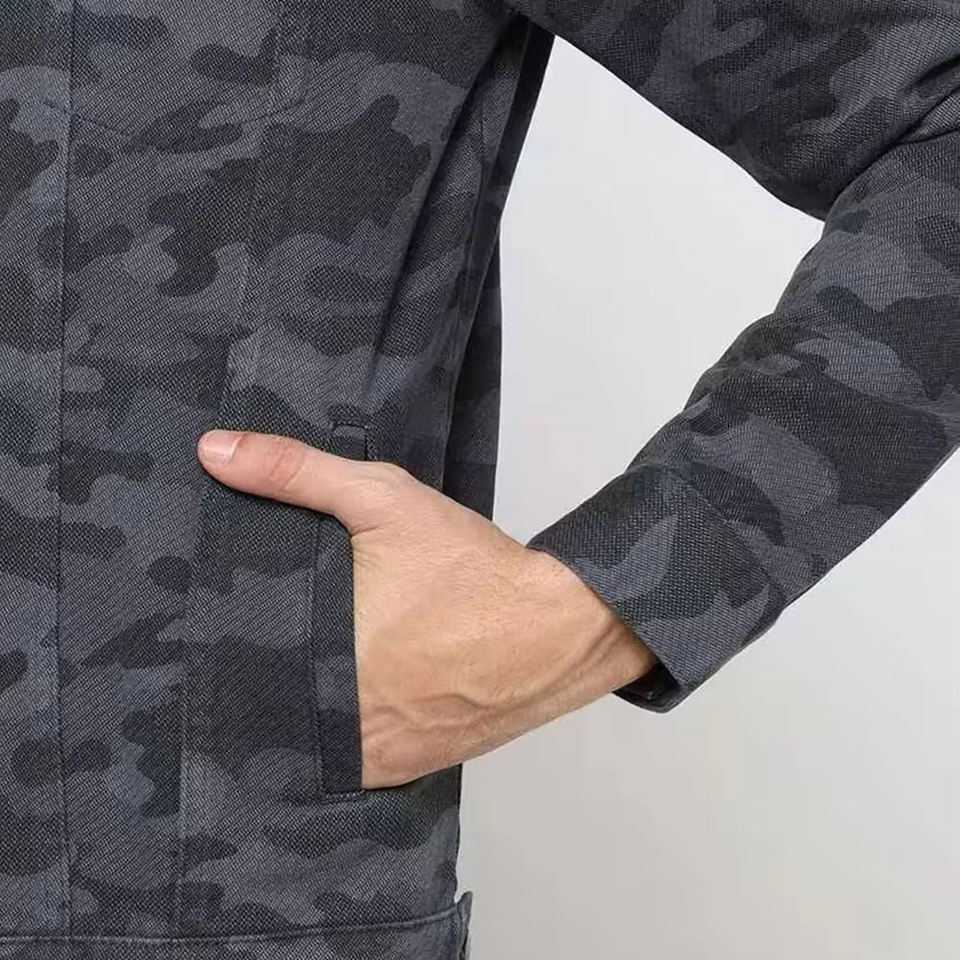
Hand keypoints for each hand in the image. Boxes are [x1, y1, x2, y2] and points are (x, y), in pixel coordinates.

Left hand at [196, 430, 656, 788]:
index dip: (221, 647)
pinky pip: (349, 762)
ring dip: (298, 712)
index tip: (211, 627)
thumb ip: (295, 471)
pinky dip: (340, 735)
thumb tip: (212, 449)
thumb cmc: (470, 566)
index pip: (237, 665)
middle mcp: (346, 720)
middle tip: (250, 643)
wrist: (560, 627)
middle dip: (260, 677)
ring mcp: (377, 754)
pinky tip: (341, 700)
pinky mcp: (408, 769)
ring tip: (290, 672)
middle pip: (271, 706)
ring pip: (308, 740)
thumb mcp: (384, 499)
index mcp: (325, 659)